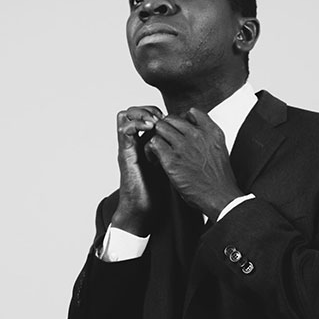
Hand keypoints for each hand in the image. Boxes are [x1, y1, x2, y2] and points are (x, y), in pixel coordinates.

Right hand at [113, 105, 164, 235]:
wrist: (144, 208)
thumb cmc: (159, 191)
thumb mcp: (173, 165)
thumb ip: (177, 151)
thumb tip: (194, 139)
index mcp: (147, 144)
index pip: (148, 116)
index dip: (159, 112)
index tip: (173, 118)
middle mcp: (136, 143)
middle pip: (136, 112)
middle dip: (150, 109)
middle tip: (161, 116)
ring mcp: (129, 147)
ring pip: (126, 115)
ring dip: (141, 113)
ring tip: (154, 120)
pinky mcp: (125, 154)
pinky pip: (124, 130)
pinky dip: (135, 124)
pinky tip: (149, 127)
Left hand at [145, 108, 242, 221]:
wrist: (220, 197)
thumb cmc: (219, 179)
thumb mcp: (219, 149)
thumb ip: (207, 137)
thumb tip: (193, 132)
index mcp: (212, 131)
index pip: (191, 112)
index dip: (182, 120)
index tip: (179, 133)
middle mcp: (198, 135)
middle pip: (172, 118)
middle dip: (166, 129)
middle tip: (165, 142)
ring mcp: (184, 146)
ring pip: (160, 127)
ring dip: (157, 137)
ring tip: (158, 151)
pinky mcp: (172, 160)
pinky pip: (154, 143)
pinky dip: (151, 150)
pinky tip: (155, 159)